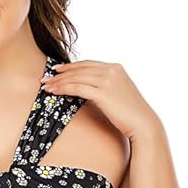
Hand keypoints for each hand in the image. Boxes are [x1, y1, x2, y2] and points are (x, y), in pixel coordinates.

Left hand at [41, 59, 161, 141]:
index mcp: (115, 68)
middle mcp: (112, 70)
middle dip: (60, 75)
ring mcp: (108, 81)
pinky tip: (55, 92)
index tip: (56, 70)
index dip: (70, 67)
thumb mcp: (117, 93)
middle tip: (45, 79)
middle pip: (79, 70)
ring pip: (76, 78)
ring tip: (46, 87)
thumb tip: (88, 89)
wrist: (142, 123)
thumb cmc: (129, 113)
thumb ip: (104, 87)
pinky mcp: (104, 93)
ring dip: (59, 82)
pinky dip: (64, 89)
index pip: (87, 64)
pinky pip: (78, 88)